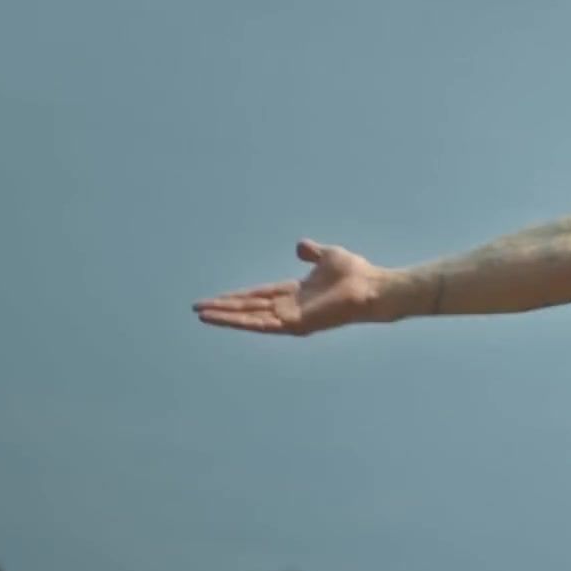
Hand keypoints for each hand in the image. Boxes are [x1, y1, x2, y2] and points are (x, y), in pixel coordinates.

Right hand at [193, 239, 393, 335]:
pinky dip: (240, 322)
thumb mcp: (328, 256)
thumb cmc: (356, 273)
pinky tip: (221, 319)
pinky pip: (261, 323)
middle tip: (198, 309)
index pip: (258, 296)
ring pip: (250, 318)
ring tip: (201, 315)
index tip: (215, 298)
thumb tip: (301, 245)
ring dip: (225, 317)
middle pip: (249, 308)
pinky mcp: (295, 325)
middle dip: (224, 309)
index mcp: (294, 294)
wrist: (371, 287)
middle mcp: (290, 308)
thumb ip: (312, 253)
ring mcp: (292, 318)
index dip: (236, 297)